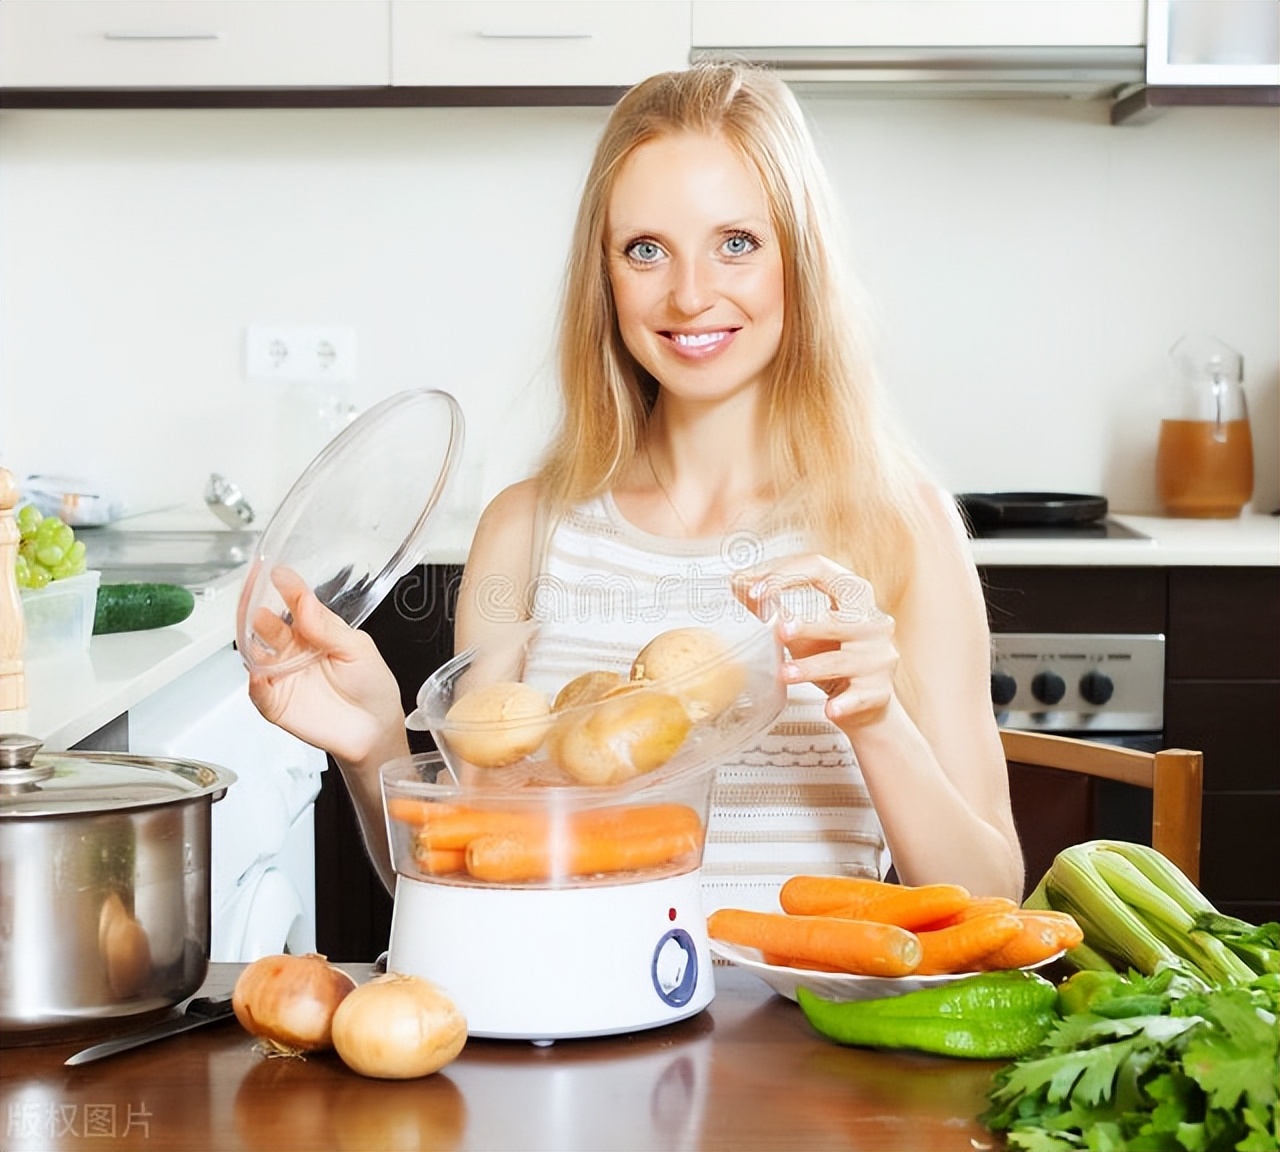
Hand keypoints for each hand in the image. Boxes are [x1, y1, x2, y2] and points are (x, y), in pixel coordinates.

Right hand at [246, 567, 405, 764]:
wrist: (375, 728)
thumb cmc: (371, 685)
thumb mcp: (358, 650)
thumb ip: (329, 629)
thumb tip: (306, 603)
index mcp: (316, 630)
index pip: (297, 604)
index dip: (288, 589)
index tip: (280, 575)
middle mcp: (294, 649)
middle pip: (270, 627)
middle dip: (264, 614)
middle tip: (263, 606)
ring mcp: (284, 675)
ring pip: (259, 656)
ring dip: (254, 643)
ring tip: (257, 630)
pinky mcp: (278, 703)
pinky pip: (260, 693)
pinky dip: (256, 685)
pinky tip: (260, 676)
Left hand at [735, 553, 897, 727]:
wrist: (862, 705)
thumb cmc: (829, 657)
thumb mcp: (801, 630)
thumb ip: (774, 607)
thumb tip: (737, 583)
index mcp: (853, 596)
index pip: (821, 569)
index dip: (786, 574)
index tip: (754, 588)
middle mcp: (872, 622)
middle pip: (841, 615)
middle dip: (809, 623)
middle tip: (779, 630)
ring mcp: (878, 657)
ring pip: (842, 660)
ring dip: (810, 667)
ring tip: (784, 674)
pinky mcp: (879, 691)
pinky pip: (858, 696)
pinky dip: (842, 703)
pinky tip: (829, 710)